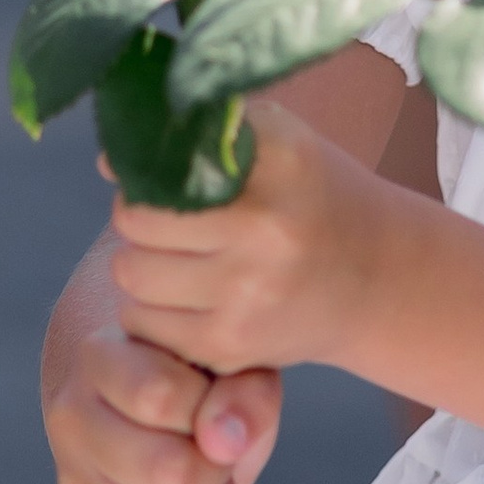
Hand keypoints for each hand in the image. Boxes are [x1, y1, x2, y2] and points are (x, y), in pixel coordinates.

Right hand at [41, 243, 281, 483]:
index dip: (213, 409)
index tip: (218, 406)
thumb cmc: (199, 380)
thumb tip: (223, 444)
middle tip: (223, 459)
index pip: (160, 395)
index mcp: (101, 360)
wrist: (148, 397)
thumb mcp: (233, 366)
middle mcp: (72, 422)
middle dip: (220, 472)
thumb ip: (244, 393)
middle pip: (167, 473)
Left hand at [107, 102, 401, 386]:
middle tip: (165, 221)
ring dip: (141, 265)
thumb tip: (107, 161)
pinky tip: (188, 297)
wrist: (376, 279)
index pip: (164, 164)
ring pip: (131, 276)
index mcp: (277, 165)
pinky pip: (144, 324)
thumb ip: (198, 136)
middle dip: (138, 219)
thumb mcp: (278, 140)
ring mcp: (247, 296)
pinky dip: (153, 310)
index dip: (148, 173)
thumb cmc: (313, 196)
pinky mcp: (231, 347)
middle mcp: (264, 230)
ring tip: (176, 259)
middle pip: (136, 222)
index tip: (165, 180)